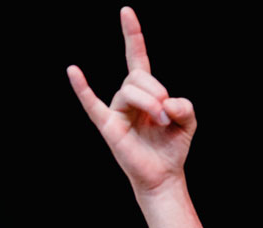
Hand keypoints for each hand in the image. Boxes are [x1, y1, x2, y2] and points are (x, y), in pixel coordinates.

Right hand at [67, 7, 195, 194]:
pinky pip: (91, 104)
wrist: (164, 175)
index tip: (126, 12)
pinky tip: (74, 71)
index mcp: (146, 91)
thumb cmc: (172, 147)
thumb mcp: (189, 122)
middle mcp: (127, 96)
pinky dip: (82, 88)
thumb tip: (166, 102)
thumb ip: (185, 105)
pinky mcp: (108, 126)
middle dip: (157, 92)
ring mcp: (116, 110)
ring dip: (150, 103)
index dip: (133, 35)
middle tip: (167, 115)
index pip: (137, 58)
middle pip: (138, 76)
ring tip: (161, 121)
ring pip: (129, 90)